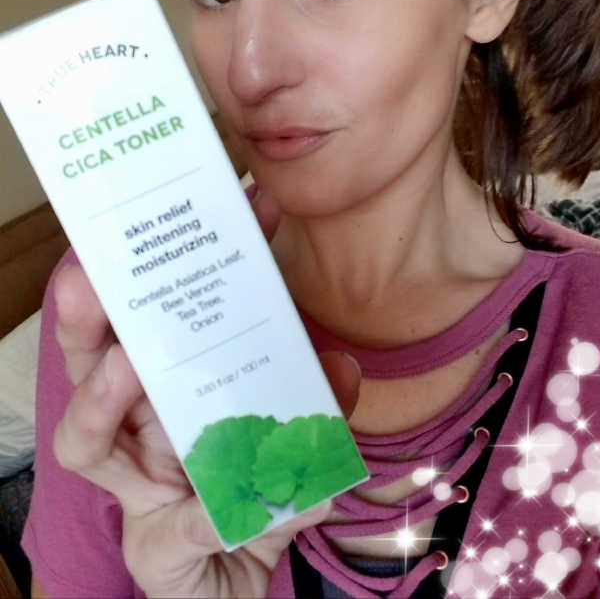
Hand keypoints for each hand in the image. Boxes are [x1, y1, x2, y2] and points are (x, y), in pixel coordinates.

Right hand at [52, 186, 360, 598]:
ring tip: (123, 365)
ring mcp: (135, 483)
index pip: (158, 312)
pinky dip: (200, 514)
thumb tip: (342, 367)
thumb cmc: (255, 484)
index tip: (224, 205)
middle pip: (90, 359)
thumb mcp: (295, 431)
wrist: (243, 574)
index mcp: (166, 380)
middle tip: (88, 277)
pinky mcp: (152, 543)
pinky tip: (228, 509)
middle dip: (88, 313)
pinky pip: (171, 526)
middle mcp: (136, 423)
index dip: (182, 261)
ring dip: (103, 396)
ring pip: (89, 438)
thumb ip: (317, 399)